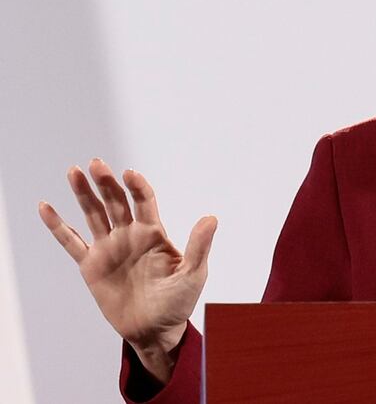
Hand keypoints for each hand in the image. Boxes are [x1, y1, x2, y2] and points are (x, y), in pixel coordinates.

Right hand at [38, 159, 216, 381]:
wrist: (155, 329)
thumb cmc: (179, 301)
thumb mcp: (192, 274)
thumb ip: (199, 246)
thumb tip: (211, 218)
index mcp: (154, 233)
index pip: (144, 201)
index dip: (137, 186)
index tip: (129, 174)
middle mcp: (130, 235)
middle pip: (116, 201)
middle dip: (106, 183)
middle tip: (95, 164)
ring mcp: (109, 247)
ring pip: (93, 214)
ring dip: (83, 193)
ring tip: (74, 172)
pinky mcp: (91, 265)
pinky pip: (71, 242)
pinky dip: (57, 226)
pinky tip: (46, 207)